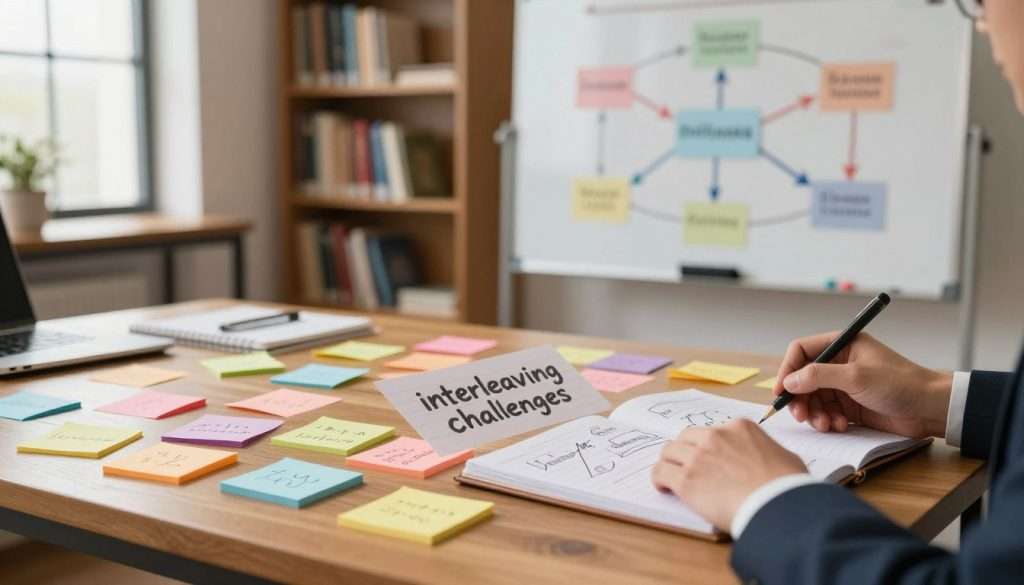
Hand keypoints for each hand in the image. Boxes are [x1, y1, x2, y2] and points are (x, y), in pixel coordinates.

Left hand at [652, 419, 805, 531]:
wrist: (778, 504)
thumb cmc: (788, 486)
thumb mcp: (785, 457)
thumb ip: (768, 452)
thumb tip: (767, 460)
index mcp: (739, 428)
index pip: (713, 432)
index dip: (708, 446)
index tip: (708, 459)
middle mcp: (715, 436)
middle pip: (686, 438)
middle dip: (685, 451)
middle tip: (686, 466)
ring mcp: (698, 457)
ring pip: (669, 452)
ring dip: (669, 463)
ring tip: (671, 477)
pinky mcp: (686, 480)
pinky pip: (660, 472)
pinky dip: (659, 479)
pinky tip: (664, 488)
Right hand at [776, 332, 952, 437]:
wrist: (930, 409)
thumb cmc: (900, 384)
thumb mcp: (855, 376)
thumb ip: (818, 376)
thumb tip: (788, 381)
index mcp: (842, 345)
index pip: (801, 351)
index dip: (787, 369)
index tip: (780, 391)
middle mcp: (839, 363)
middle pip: (803, 378)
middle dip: (800, 398)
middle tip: (801, 416)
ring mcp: (844, 385)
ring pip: (814, 398)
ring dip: (815, 413)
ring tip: (826, 424)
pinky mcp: (850, 405)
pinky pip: (827, 412)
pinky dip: (828, 421)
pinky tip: (840, 426)